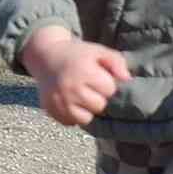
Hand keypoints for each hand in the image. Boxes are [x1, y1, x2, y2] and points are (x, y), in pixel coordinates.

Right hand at [17, 28, 131, 127]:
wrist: (45, 57)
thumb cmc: (77, 55)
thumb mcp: (98, 51)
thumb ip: (116, 62)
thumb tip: (127, 79)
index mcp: (83, 71)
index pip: (109, 90)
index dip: (107, 84)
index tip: (100, 77)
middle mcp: (70, 88)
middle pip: (99, 106)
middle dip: (98, 98)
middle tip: (90, 87)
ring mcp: (58, 101)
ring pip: (85, 119)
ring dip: (87, 110)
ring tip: (82, 96)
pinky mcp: (51, 110)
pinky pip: (70, 122)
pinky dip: (73, 115)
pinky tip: (71, 101)